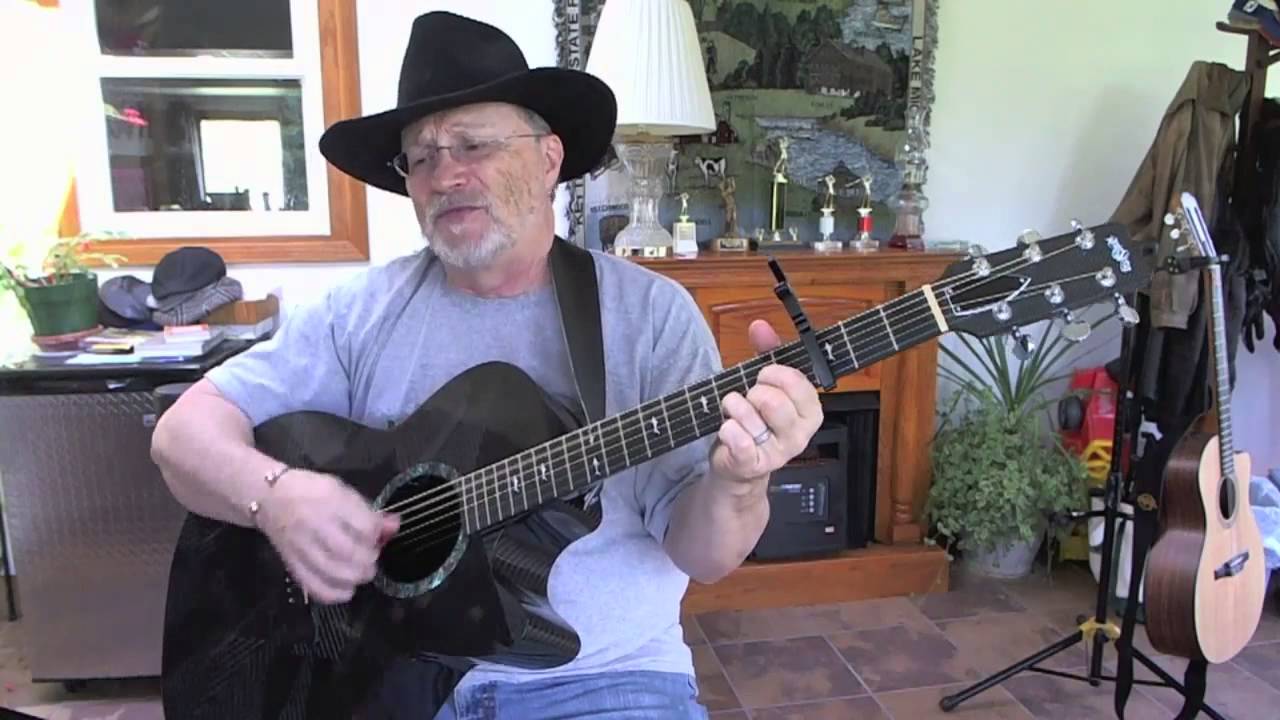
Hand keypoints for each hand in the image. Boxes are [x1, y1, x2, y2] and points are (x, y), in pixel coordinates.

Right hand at [257, 469, 398, 603]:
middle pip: (348, 551)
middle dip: (369, 559)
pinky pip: (313, 585)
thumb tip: (395, 526)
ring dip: (356, 577)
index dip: (377, 536)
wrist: (269, 497)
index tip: (378, 536)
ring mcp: (300, 545)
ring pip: (332, 570)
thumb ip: (369, 512)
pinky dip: (335, 593)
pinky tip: (347, 589)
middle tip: (372, 557)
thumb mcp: (342, 491)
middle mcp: (313, 522)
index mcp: (330, 499)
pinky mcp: (291, 563)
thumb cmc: (311, 491)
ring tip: (362, 572)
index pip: (363, 525)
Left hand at [710, 319, 823, 490]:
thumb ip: (767, 352)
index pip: (797, 382)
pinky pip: (739, 440)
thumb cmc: (757, 419)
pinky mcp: (754, 465)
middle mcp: (800, 434)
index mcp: (810, 412)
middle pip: (772, 399)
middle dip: (752, 393)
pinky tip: (728, 429)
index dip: (774, 374)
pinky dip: (728, 429)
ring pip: (750, 416)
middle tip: (749, 400)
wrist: (739, 464)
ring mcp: (778, 453)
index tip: (764, 376)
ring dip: (734, 409)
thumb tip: (760, 326)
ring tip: (734, 415)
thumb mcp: (766, 383)